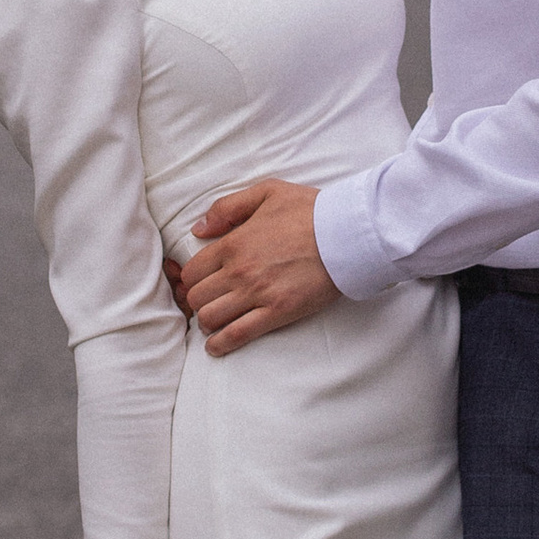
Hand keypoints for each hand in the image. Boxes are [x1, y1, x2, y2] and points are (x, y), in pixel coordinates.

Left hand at [178, 180, 339, 354]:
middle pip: (197, 297)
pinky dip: (221, 344)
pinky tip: (216, 347)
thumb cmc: (311, 211)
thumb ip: (228, 208)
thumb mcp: (267, 192)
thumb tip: (199, 229)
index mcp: (233, 243)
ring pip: (211, 318)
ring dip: (208, 323)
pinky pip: (238, 335)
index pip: (192, 271)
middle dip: (198, 301)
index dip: (192, 279)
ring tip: (214, 322)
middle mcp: (239, 271)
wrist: (347, 233)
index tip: (200, 282)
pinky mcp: (277, 313)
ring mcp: (257, 294)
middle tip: (208, 302)